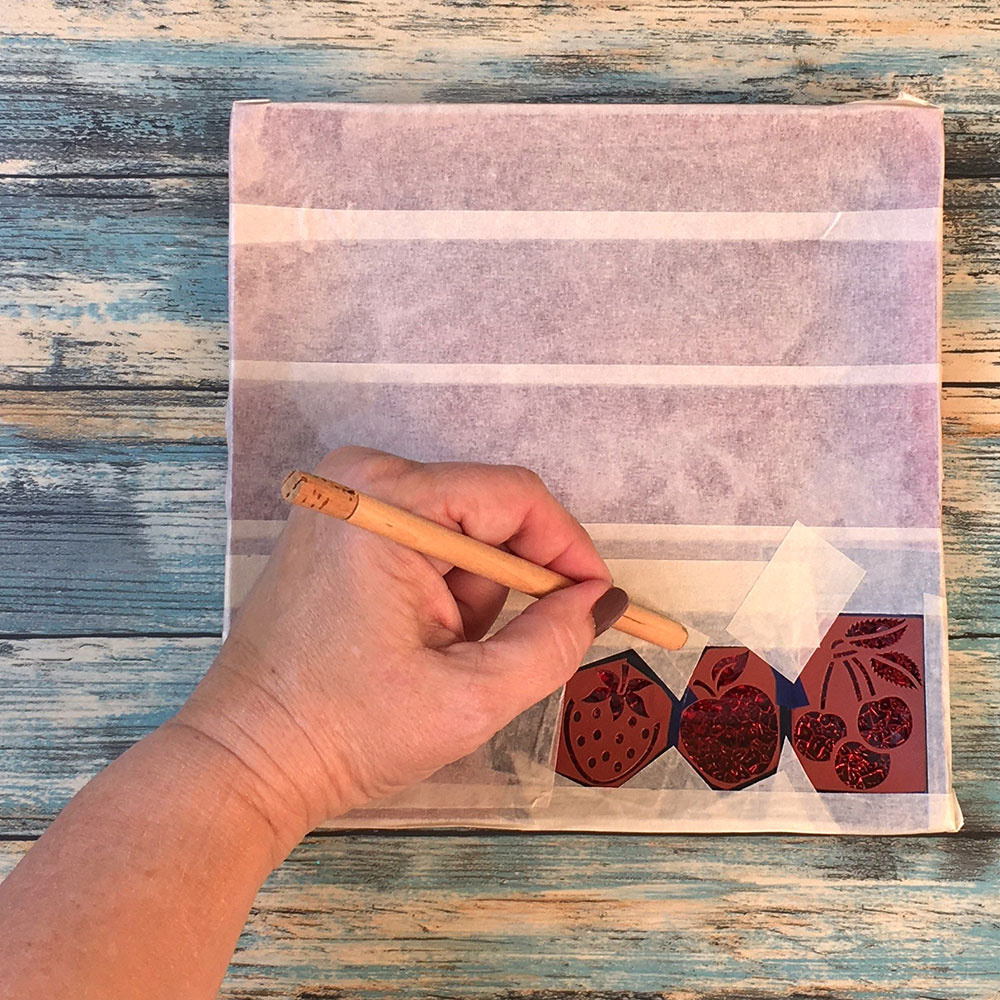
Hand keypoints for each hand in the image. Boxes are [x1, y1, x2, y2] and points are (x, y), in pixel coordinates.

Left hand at [174, 447, 627, 855]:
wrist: (246, 760)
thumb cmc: (347, 731)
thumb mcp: (470, 696)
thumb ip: (553, 642)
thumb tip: (602, 600)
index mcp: (390, 501)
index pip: (516, 497)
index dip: (569, 550)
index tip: (597, 604)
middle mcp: (363, 478)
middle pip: (488, 514)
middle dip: (505, 589)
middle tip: (484, 654)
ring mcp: (345, 499)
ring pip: (461, 534)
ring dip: (469, 599)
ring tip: (427, 656)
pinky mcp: (339, 527)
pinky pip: (426, 545)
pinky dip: (439, 595)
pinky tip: (403, 642)